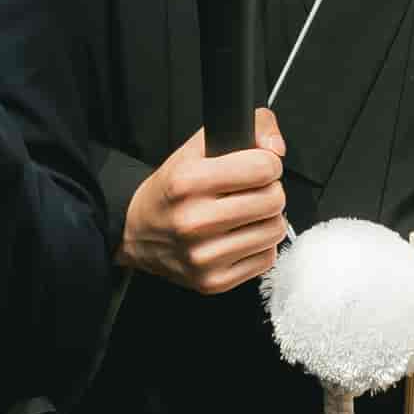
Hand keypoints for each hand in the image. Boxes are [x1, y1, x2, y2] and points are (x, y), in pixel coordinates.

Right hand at [120, 111, 288, 293]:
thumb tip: (277, 147)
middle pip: (274, 200)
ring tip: (245, 215)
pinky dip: (259, 246)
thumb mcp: (196, 149)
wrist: (136, 234)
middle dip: (270, 190)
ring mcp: (204, 256)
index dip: (268, 163)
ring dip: (268, 219)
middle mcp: (194, 221)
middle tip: (251, 192)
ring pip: (275, 230)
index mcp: (187, 182)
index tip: (258, 167)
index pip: (263, 168)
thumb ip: (245, 131)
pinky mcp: (213, 281)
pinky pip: (266, 259)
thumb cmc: (171, 191)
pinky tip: (239, 237)